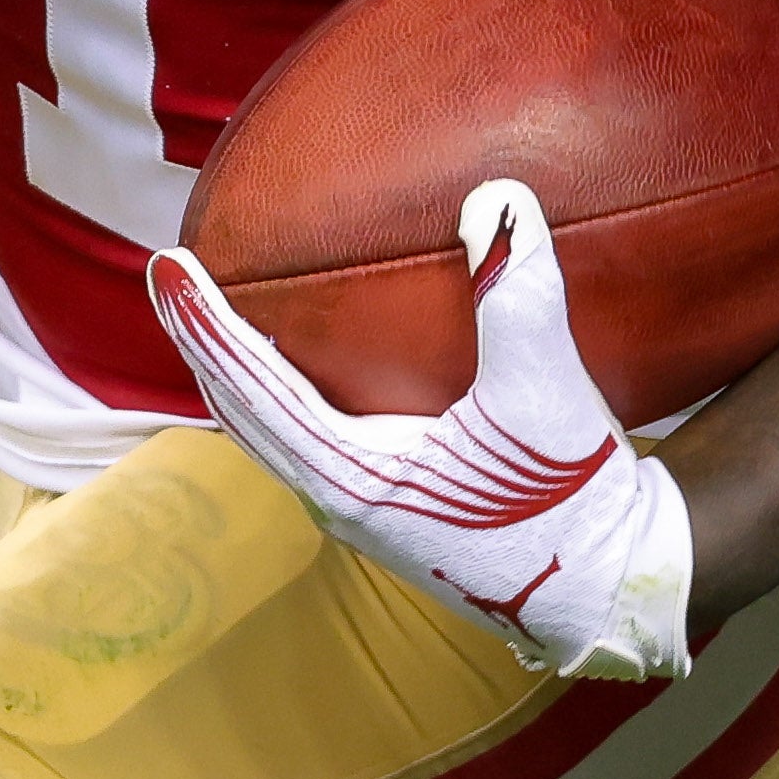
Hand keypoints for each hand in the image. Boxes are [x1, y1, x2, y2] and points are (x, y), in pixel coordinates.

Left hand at [148, 180, 695, 681]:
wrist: (614, 584)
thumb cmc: (576, 502)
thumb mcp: (547, 393)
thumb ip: (518, 292)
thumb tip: (495, 194)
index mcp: (355, 480)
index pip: (254, 389)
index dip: (204, 323)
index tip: (164, 266)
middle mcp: (340, 502)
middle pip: (242, 413)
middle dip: (202, 343)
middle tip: (168, 274)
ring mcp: (362, 512)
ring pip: (271, 433)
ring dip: (237, 372)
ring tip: (210, 313)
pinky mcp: (390, 509)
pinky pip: (307, 439)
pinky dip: (280, 392)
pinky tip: (299, 358)